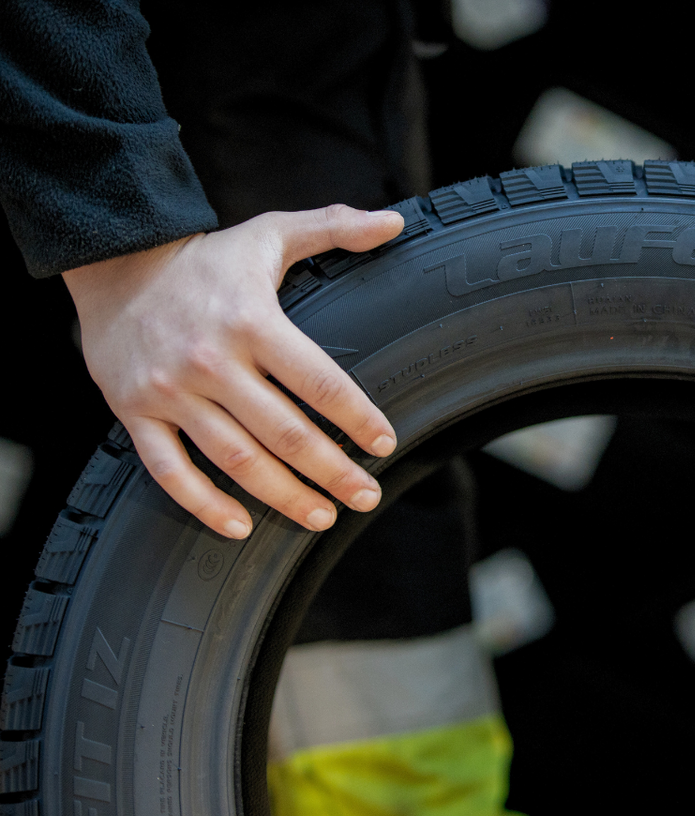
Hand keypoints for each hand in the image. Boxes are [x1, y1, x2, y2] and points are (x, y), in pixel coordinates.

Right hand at [63, 205, 404, 537]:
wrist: (113, 266)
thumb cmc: (205, 260)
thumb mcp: (269, 233)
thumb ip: (333, 228)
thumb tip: (395, 222)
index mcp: (252, 321)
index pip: (320, 382)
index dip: (357, 419)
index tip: (384, 443)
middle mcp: (211, 361)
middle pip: (285, 433)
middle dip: (332, 473)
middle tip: (366, 496)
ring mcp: (170, 392)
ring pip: (236, 461)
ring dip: (284, 497)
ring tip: (323, 517)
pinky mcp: (134, 414)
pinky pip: (170, 472)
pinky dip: (205, 505)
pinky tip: (241, 527)